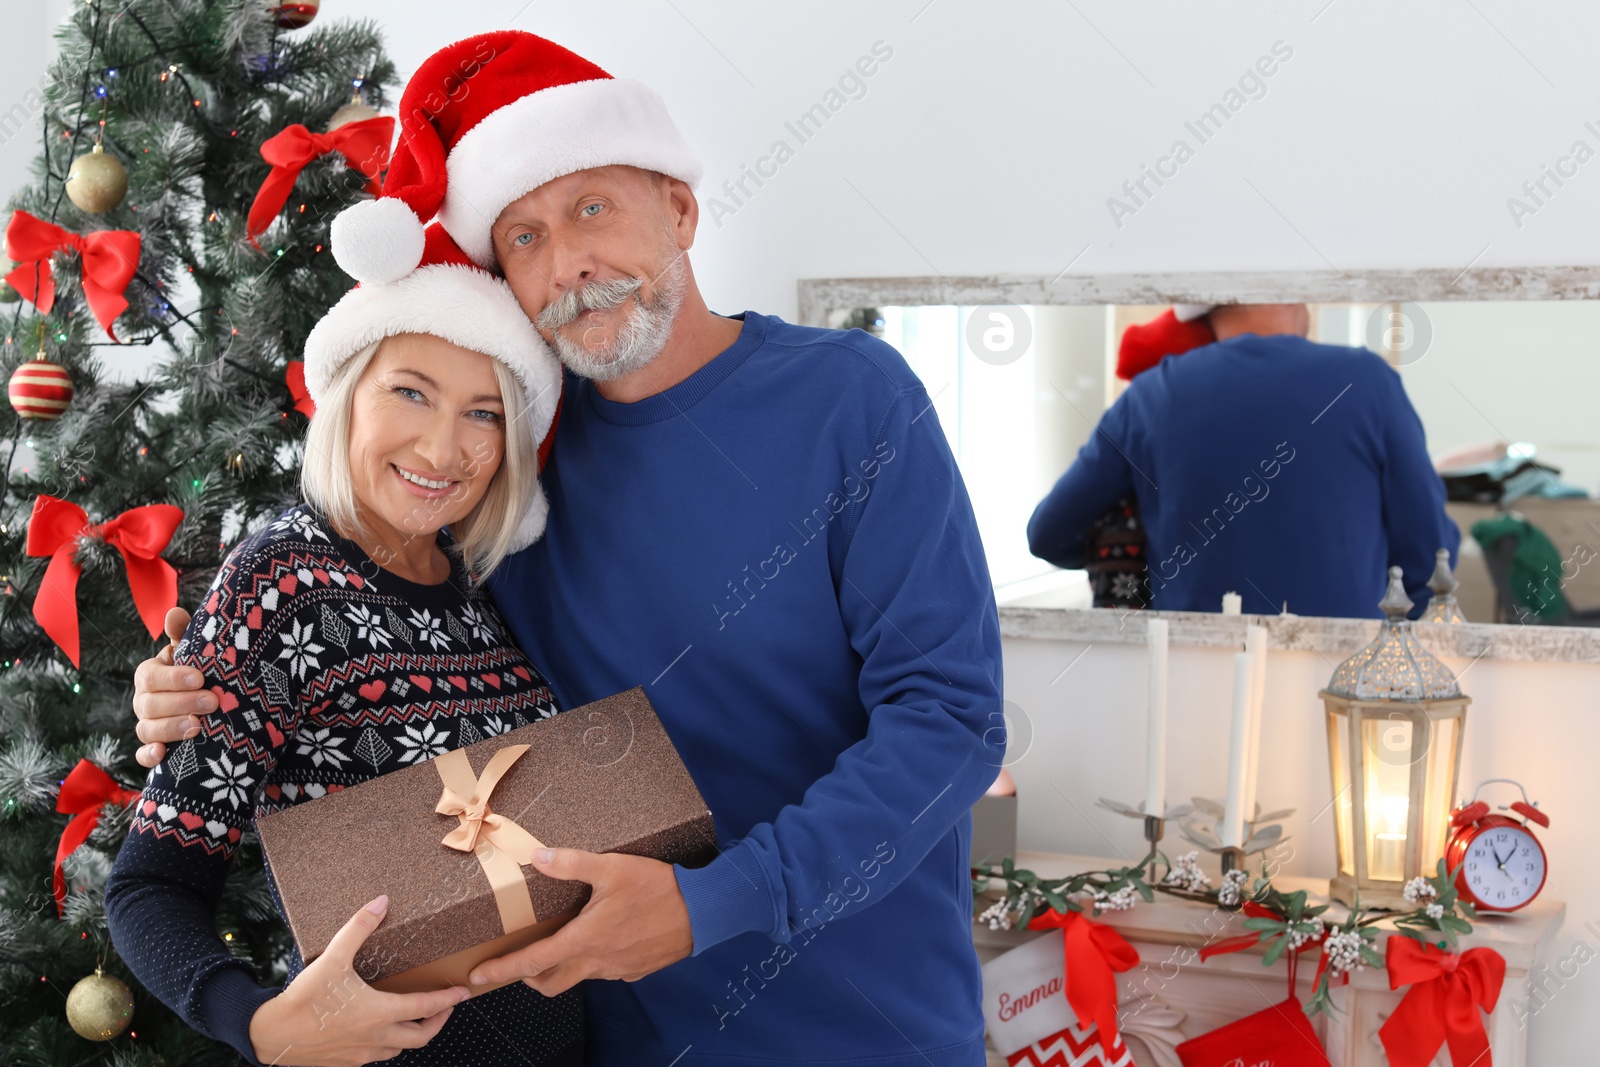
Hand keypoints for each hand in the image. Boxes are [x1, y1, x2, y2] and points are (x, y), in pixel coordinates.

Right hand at [133, 607, 214, 767]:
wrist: (208, 697)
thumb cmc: (199, 669)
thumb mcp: (193, 651)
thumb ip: (184, 633)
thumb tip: (174, 613)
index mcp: (150, 675)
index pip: (151, 677)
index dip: (173, 678)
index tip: (200, 677)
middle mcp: (144, 700)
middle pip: (150, 705)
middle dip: (181, 703)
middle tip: (212, 702)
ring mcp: (147, 724)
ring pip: (147, 729)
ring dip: (170, 729)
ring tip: (197, 727)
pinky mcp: (155, 747)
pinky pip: (143, 755)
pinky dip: (149, 755)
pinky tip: (162, 754)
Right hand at [249, 895, 467, 1066]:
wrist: (272, 1035)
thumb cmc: (304, 998)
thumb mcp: (333, 957)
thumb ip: (359, 927)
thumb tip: (382, 902)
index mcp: (379, 1013)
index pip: (425, 1007)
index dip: (448, 1000)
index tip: (463, 993)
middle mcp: (376, 1037)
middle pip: (421, 1037)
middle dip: (439, 1022)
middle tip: (446, 1007)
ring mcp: (361, 1053)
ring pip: (399, 1049)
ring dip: (413, 1035)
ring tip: (415, 1017)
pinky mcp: (346, 1062)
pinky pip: (376, 1056)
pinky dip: (388, 1044)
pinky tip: (380, 1030)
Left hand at [467, 849, 693, 995]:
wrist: (702, 912)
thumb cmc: (657, 889)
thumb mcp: (613, 868)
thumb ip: (572, 863)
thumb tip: (536, 857)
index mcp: (584, 939)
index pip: (532, 961)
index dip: (502, 970)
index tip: (478, 977)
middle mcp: (596, 962)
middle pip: (551, 982)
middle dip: (528, 977)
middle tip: (518, 965)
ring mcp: (617, 969)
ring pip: (579, 976)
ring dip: (563, 966)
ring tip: (561, 945)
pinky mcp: (636, 970)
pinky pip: (606, 971)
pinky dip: (594, 961)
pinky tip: (603, 940)